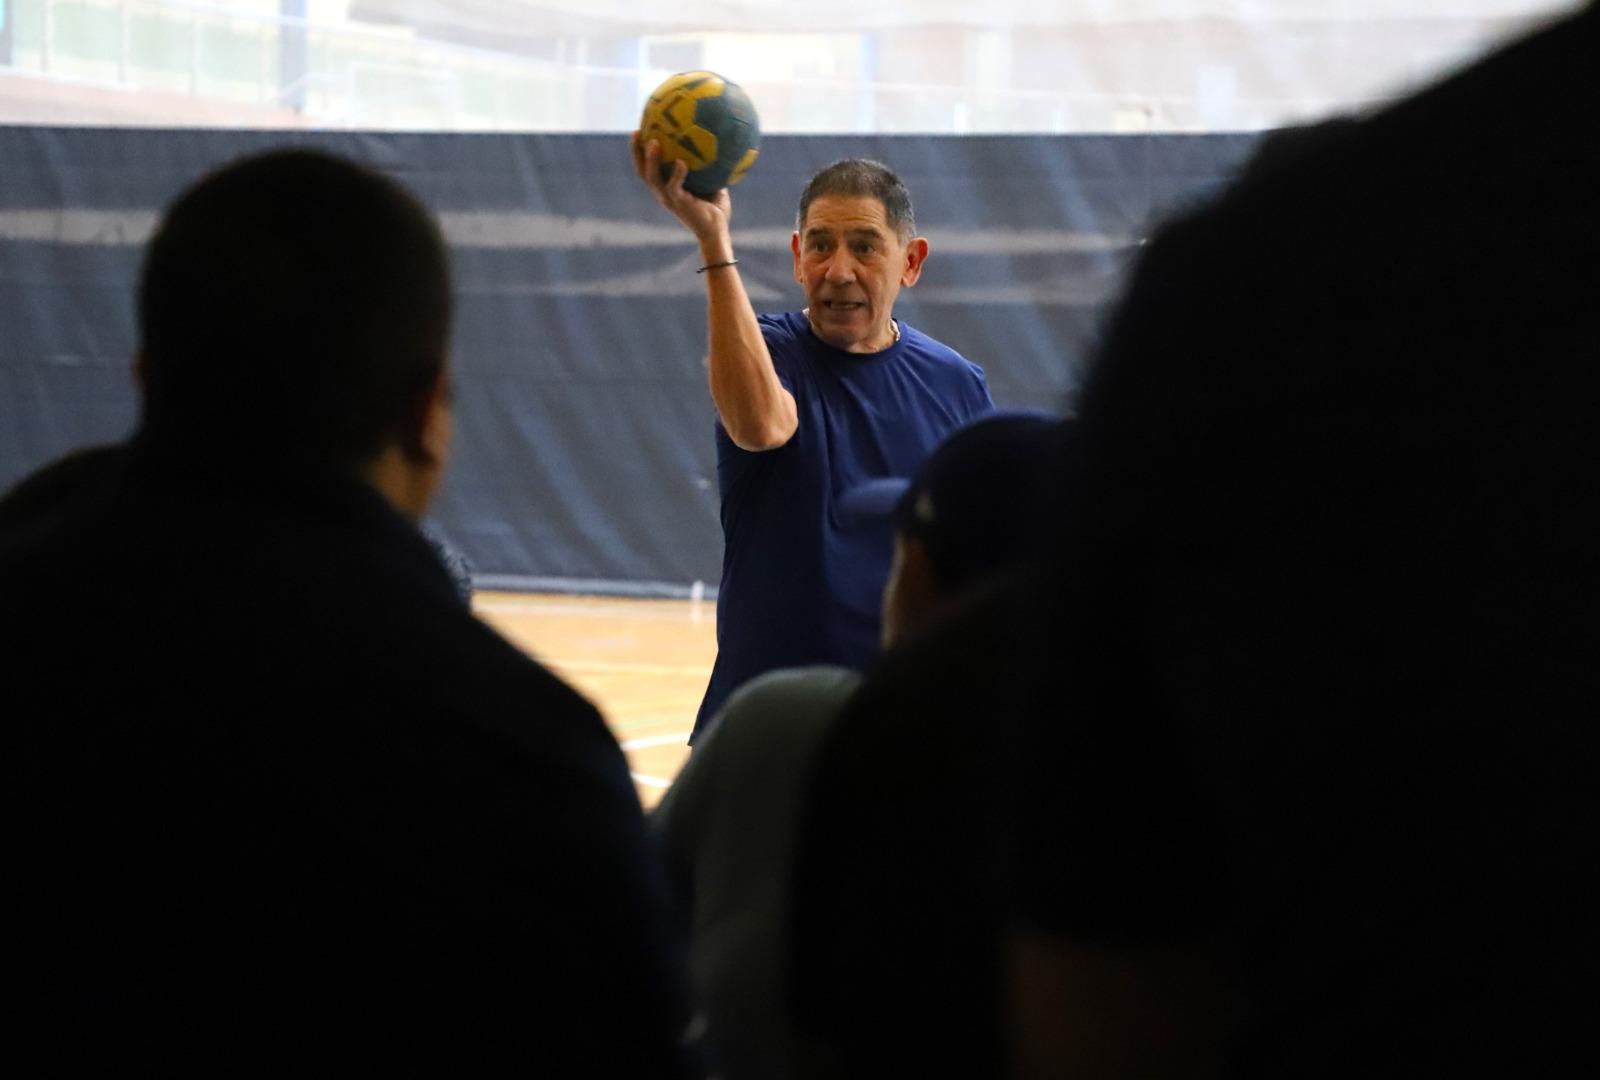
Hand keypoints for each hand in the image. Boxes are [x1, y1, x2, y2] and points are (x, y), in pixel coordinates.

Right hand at [631, 131, 732, 248]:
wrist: (717, 232)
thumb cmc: (715, 209)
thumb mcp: (711, 183)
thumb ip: (708, 166)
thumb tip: (717, 143)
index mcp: (666, 188)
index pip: (648, 168)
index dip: (640, 152)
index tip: (640, 132)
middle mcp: (663, 193)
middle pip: (642, 171)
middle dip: (637, 152)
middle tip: (637, 133)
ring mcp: (669, 199)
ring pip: (652, 177)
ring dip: (651, 160)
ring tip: (654, 142)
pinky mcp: (679, 204)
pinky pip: (674, 186)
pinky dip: (677, 173)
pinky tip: (682, 162)